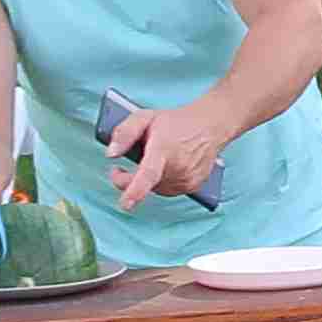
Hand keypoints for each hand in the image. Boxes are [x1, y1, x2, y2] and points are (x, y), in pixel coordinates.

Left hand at [108, 96, 232, 210]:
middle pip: (145, 185)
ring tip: (154, 160)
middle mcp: (177, 167)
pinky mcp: (192, 186)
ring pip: (155, 190)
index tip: (126, 203)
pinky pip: (167, 191)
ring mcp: (187, 179)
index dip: (135, 190)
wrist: (211, 126)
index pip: (148, 173)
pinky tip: (167, 167)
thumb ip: (123, 133)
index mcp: (163, 148)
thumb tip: (111, 153)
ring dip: (147, 181)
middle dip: (129, 180)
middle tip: (121, 169)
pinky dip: (161, 182)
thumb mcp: (145, 118)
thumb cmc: (178, 122)